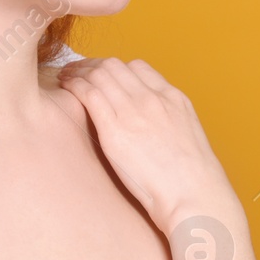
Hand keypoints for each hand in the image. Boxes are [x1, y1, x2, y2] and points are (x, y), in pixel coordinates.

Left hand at [58, 57, 237, 233]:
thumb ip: (167, 122)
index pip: (138, 67)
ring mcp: (134, 112)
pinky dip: (74, 86)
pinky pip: (89, 95)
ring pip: (99, 74)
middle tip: (76, 71)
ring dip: (78, 72)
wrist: (193, 194)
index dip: (115, 67)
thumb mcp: (187, 137)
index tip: (103, 74)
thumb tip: (150, 129)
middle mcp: (153, 98)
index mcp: (173, 98)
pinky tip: (66, 88)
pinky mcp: (114, 131)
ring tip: (66, 77)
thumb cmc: (192, 178)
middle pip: (114, 66)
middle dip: (91, 65)